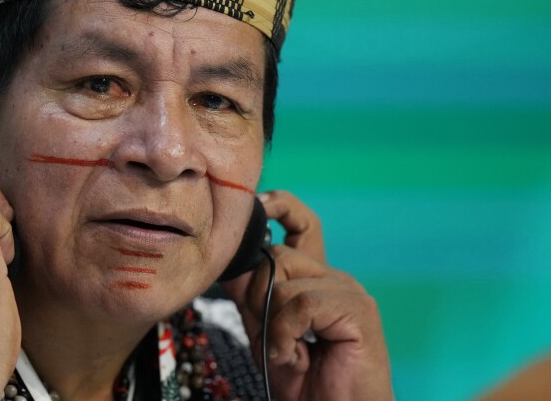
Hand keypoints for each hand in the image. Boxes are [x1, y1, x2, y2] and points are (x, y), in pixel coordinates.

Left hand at [222, 190, 392, 400]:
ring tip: (286, 353)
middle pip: (278, 255)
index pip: (301, 223)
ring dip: (272, 324)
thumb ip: (251, 297)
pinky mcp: (358, 311)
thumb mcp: (265, 333)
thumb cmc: (306, 384)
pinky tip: (296, 356)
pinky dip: (286, 333)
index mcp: (316, 280)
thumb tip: (229, 260)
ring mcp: (350, 292)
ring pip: (284, 281)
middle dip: (256, 294)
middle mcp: (335, 278)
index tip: (259, 203)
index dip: (280, 206)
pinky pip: (300, 303)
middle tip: (268, 334)